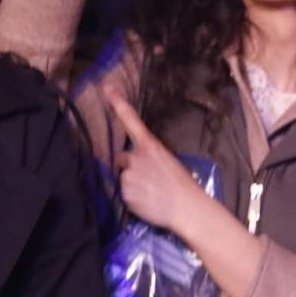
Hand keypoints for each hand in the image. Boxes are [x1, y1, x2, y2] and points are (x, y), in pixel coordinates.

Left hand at [105, 88, 208, 237]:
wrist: (188, 209)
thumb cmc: (185, 187)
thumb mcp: (170, 164)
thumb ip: (151, 159)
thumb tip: (138, 164)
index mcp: (150, 146)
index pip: (131, 120)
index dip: (117, 103)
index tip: (106, 87)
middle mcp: (136, 157)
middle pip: (123, 158)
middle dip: (130, 167)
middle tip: (149, 180)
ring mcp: (130, 175)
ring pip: (124, 178)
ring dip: (134, 184)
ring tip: (153, 194)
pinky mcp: (126, 193)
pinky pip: (125, 194)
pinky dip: (134, 199)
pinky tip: (149, 203)